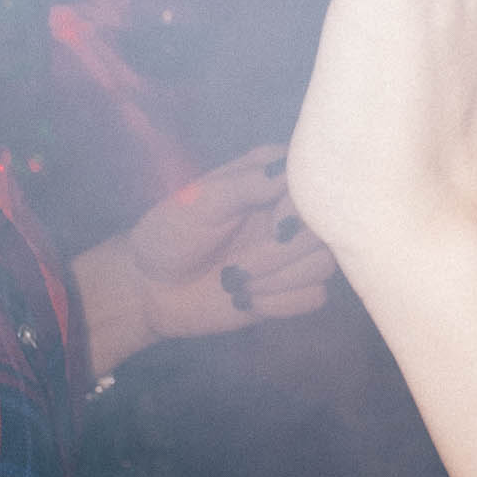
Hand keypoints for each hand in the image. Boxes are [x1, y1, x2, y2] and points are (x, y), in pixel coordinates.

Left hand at [74, 144, 334, 376]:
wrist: (151, 289)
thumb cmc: (169, 235)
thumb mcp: (199, 202)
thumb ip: (245, 184)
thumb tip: (287, 172)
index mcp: (270, 174)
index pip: (316, 180)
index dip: (300, 207)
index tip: (270, 224)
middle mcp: (288, 208)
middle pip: (325, 229)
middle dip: (280, 254)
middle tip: (235, 267)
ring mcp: (293, 250)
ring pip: (324, 265)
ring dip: (278, 281)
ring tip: (235, 282)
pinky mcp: (292, 287)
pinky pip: (315, 297)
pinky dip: (280, 304)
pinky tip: (246, 300)